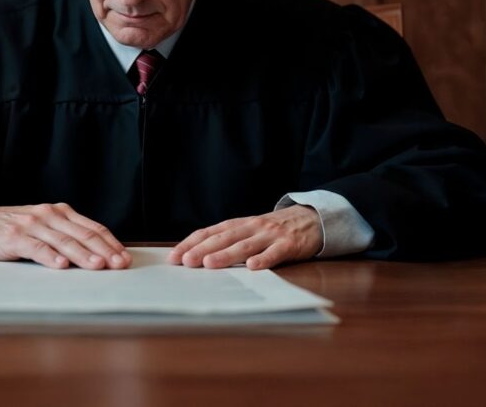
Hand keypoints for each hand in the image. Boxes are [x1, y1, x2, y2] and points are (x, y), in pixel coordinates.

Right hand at [0, 188, 130, 269]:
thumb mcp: (39, 226)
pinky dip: (51, 257)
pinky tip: (62, 266)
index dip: (110, 243)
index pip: (91, 227)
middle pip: (82, 234)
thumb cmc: (7, 229)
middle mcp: (48, 215)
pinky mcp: (14, 238)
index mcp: (57, 212)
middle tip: (120, 265)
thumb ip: (62, 235)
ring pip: (64, 241)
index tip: (125, 257)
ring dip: (84, 255)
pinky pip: (36, 248)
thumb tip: (94, 254)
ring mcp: (31, 225)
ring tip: (99, 266)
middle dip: (105, 251)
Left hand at [168, 205, 323, 269]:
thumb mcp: (250, 230)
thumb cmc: (274, 229)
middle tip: (185, 262)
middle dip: (202, 250)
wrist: (311, 219)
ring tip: (210, 264)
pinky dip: (263, 259)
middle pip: (223, 238)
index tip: (174, 257)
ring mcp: (270, 235)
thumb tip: (198, 257)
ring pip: (245, 245)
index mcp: (239, 224)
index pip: (209, 232)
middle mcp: (251, 227)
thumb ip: (229, 240)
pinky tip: (252, 267)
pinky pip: (275, 253)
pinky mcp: (288, 244)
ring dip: (226, 255)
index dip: (191, 243)